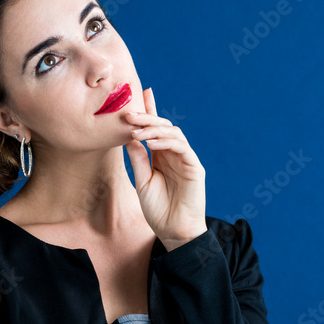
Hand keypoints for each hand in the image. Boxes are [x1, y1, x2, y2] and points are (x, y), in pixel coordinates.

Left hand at [124, 88, 206, 249]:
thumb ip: (138, 158)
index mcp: (161, 156)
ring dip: (154, 128)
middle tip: (129, 112)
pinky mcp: (195, 167)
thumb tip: (128, 136)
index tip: (141, 92)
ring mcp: (186, 159)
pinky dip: (166, 142)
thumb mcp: (142, 180)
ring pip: (173, 133)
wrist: (174, 231)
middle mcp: (174, 154)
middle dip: (147, 117)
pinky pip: (181, 147)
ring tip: (136, 130)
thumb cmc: (158, 210)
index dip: (150, 110)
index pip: (155, 129)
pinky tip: (150, 143)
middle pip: (164, 127)